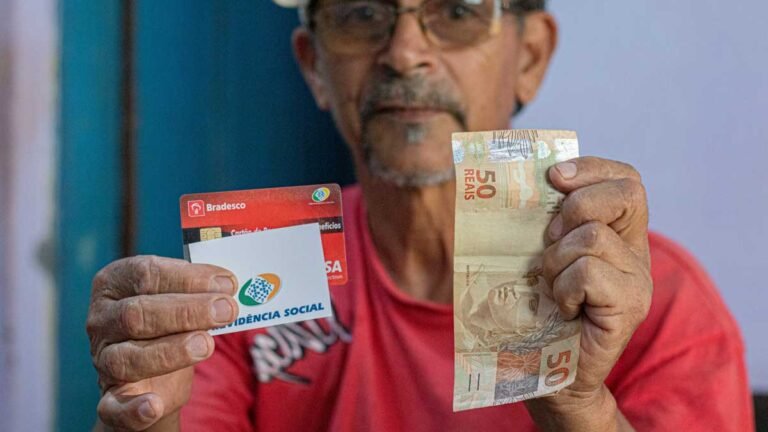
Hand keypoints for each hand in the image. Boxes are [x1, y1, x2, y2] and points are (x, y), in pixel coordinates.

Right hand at [87, 256, 238, 430]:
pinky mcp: (111, 398)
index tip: (227, 283)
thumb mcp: (179, 300)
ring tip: (207, 344)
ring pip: (129, 358)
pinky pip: (115, 407)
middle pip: (138, 313)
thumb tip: (231, 286)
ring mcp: (103, 360)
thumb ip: (198, 291)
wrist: (153, 375)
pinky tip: (154, 405)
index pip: (146, 273)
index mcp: (114, 284)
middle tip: (227, 309)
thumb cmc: (169, 324)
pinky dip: (134, 409)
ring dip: (172, 351)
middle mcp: (101, 320)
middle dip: (188, 311)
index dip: (188, 277)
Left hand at [527, 157, 651, 430]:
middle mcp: (636, 253)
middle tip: (550, 240)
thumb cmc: (536, 311)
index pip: (625, 179)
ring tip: (551, 287)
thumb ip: (541, 220)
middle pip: (625, 193)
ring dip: (556, 259)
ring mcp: (637, 281)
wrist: (549, 373)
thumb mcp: (536, 254)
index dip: (592, 168)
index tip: (554, 178)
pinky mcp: (629, 308)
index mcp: (618, 234)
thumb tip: (514, 179)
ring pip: (593, 236)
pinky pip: (589, 272)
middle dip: (576, 206)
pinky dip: (563, 287)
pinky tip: (561, 308)